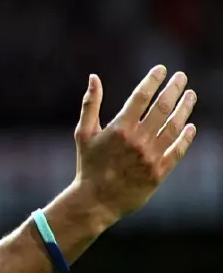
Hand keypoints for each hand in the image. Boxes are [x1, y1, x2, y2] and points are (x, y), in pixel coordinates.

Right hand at [72, 66, 196, 221]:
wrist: (94, 202)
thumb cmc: (88, 167)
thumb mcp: (83, 135)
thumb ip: (90, 105)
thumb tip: (94, 77)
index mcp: (119, 129)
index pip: (142, 96)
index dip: (153, 80)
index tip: (162, 69)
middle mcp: (137, 141)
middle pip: (163, 107)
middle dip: (174, 88)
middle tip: (181, 77)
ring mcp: (150, 157)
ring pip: (174, 126)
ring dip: (185, 108)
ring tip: (190, 96)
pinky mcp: (158, 173)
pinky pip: (177, 151)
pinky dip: (186, 137)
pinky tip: (190, 127)